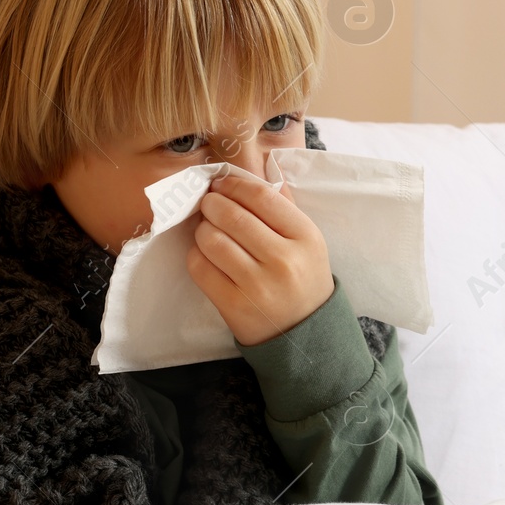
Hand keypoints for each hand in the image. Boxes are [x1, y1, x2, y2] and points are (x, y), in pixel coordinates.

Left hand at [186, 174, 334, 346]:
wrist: (305, 332)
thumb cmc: (304, 278)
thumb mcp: (308, 242)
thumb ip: (285, 207)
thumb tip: (260, 171)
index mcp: (306, 237)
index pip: (262, 197)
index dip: (234, 185)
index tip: (221, 184)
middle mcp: (283, 259)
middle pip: (232, 216)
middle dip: (212, 204)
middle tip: (208, 204)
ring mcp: (257, 284)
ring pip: (212, 240)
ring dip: (202, 229)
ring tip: (208, 229)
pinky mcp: (233, 304)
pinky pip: (200, 267)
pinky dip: (196, 254)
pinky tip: (205, 253)